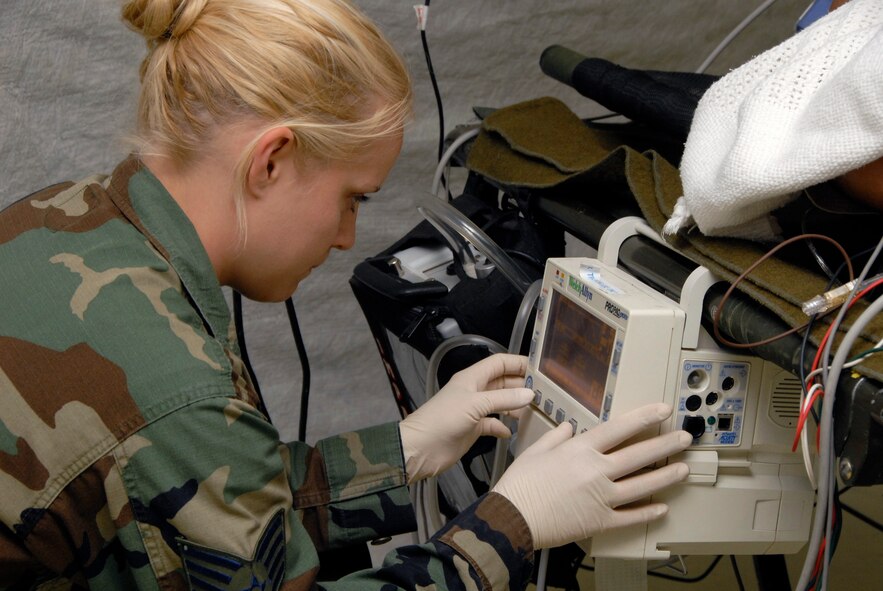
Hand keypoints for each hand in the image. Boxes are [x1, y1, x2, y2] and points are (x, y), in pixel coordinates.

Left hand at [399, 353, 533, 482]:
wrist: (421, 448)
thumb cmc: (443, 419)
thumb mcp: (475, 404)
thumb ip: (503, 399)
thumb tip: (530, 394)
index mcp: (472, 378)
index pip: (499, 363)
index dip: (518, 363)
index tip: (540, 370)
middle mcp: (474, 391)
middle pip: (502, 382)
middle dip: (521, 386)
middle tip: (544, 393)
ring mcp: (474, 410)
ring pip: (500, 402)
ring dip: (515, 405)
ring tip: (534, 410)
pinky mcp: (473, 428)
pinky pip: (492, 423)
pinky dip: (502, 426)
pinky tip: (511, 432)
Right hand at [492, 402, 690, 549]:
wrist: (513, 517)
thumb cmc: (520, 484)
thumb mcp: (535, 451)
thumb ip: (556, 437)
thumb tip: (569, 428)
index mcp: (580, 450)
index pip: (619, 429)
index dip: (644, 417)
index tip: (663, 410)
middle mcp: (596, 471)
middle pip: (639, 455)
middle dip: (665, 444)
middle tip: (685, 438)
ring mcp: (601, 497)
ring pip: (642, 485)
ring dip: (665, 476)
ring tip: (683, 469)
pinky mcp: (600, 521)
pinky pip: (630, 517)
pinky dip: (648, 513)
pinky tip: (662, 508)